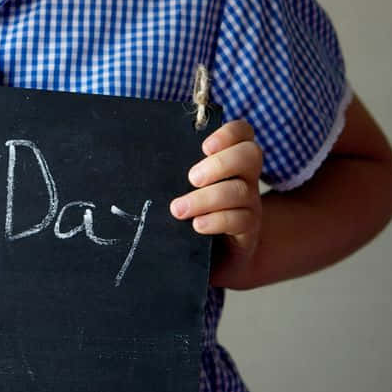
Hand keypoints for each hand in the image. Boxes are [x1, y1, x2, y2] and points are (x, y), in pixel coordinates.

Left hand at [170, 119, 264, 278]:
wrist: (215, 258)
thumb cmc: (192, 214)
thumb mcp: (183, 188)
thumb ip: (175, 171)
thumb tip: (141, 156)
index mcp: (230, 161)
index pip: (243, 133)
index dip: (229, 133)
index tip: (204, 146)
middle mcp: (245, 178)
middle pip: (250, 155)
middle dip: (220, 163)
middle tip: (191, 178)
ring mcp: (250, 204)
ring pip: (240, 191)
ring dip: (207, 198)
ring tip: (178, 209)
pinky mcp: (248, 232)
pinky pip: (240, 220)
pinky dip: (216, 220)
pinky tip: (197, 226)